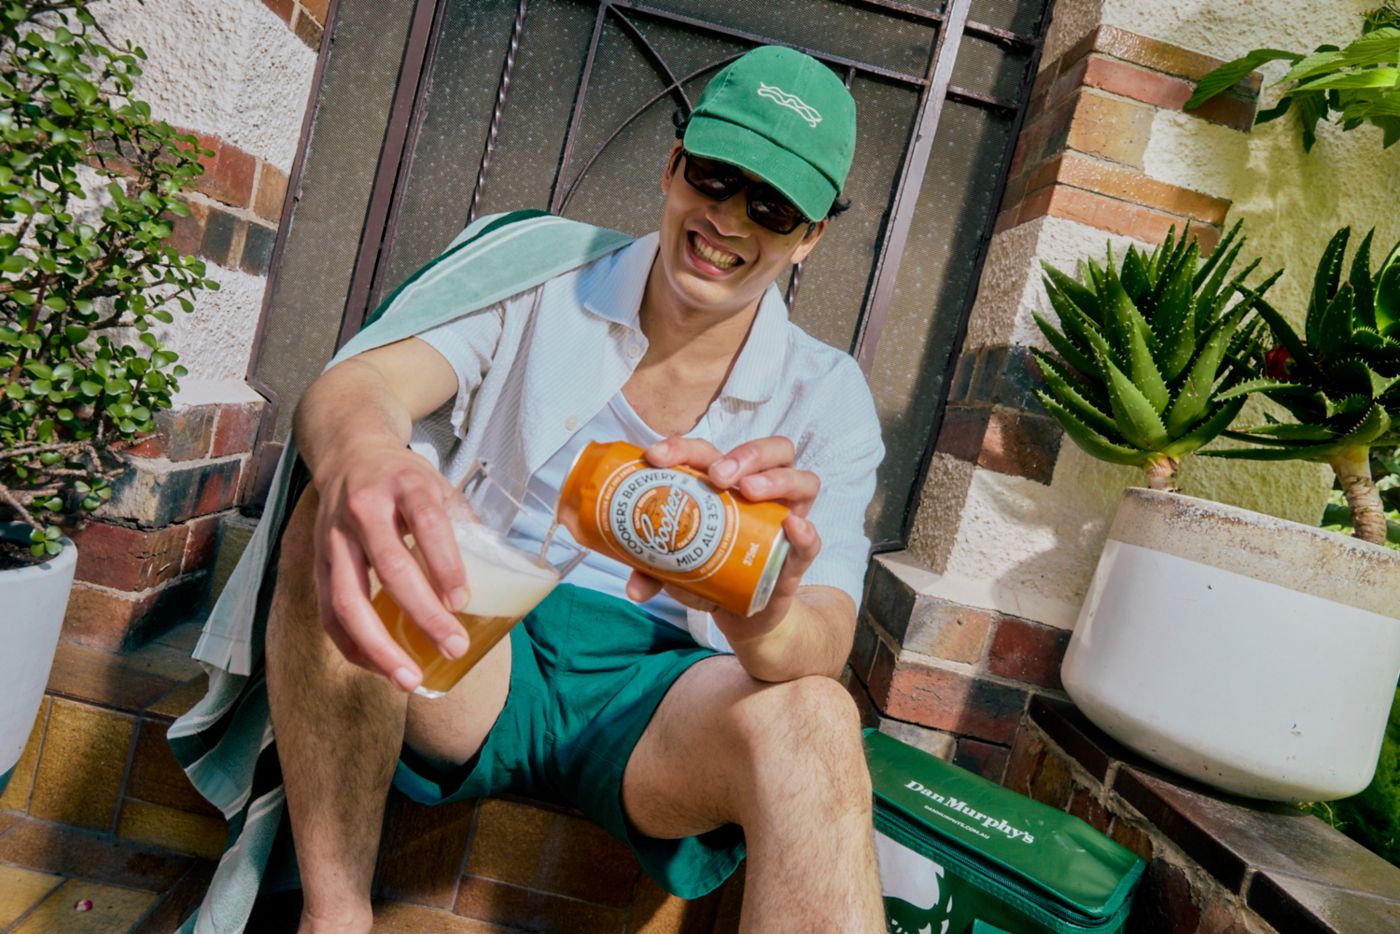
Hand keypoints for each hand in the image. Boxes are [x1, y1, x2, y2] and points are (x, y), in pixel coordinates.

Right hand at [310, 439, 470, 690]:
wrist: (348, 452)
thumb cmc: (403, 477)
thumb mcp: (440, 484)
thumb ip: (465, 525)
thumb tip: (500, 576)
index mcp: (404, 485)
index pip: (427, 523)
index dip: (445, 563)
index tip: (463, 601)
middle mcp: (365, 509)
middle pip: (390, 567)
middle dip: (423, 614)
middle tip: (454, 647)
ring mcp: (334, 537)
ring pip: (348, 599)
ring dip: (379, 646)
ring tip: (410, 679)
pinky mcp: (317, 562)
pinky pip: (329, 612)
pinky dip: (354, 645)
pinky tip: (379, 666)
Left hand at [624, 436, 820, 641]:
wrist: (743, 614)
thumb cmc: (711, 573)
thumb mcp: (678, 569)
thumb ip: (655, 571)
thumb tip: (634, 588)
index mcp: (727, 484)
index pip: (711, 452)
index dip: (684, 447)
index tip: (657, 457)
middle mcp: (763, 490)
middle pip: (767, 451)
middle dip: (742, 455)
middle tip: (716, 475)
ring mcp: (787, 518)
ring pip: (801, 479)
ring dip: (774, 478)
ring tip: (747, 490)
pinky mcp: (799, 555)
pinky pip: (812, 539)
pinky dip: (805, 531)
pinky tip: (792, 525)